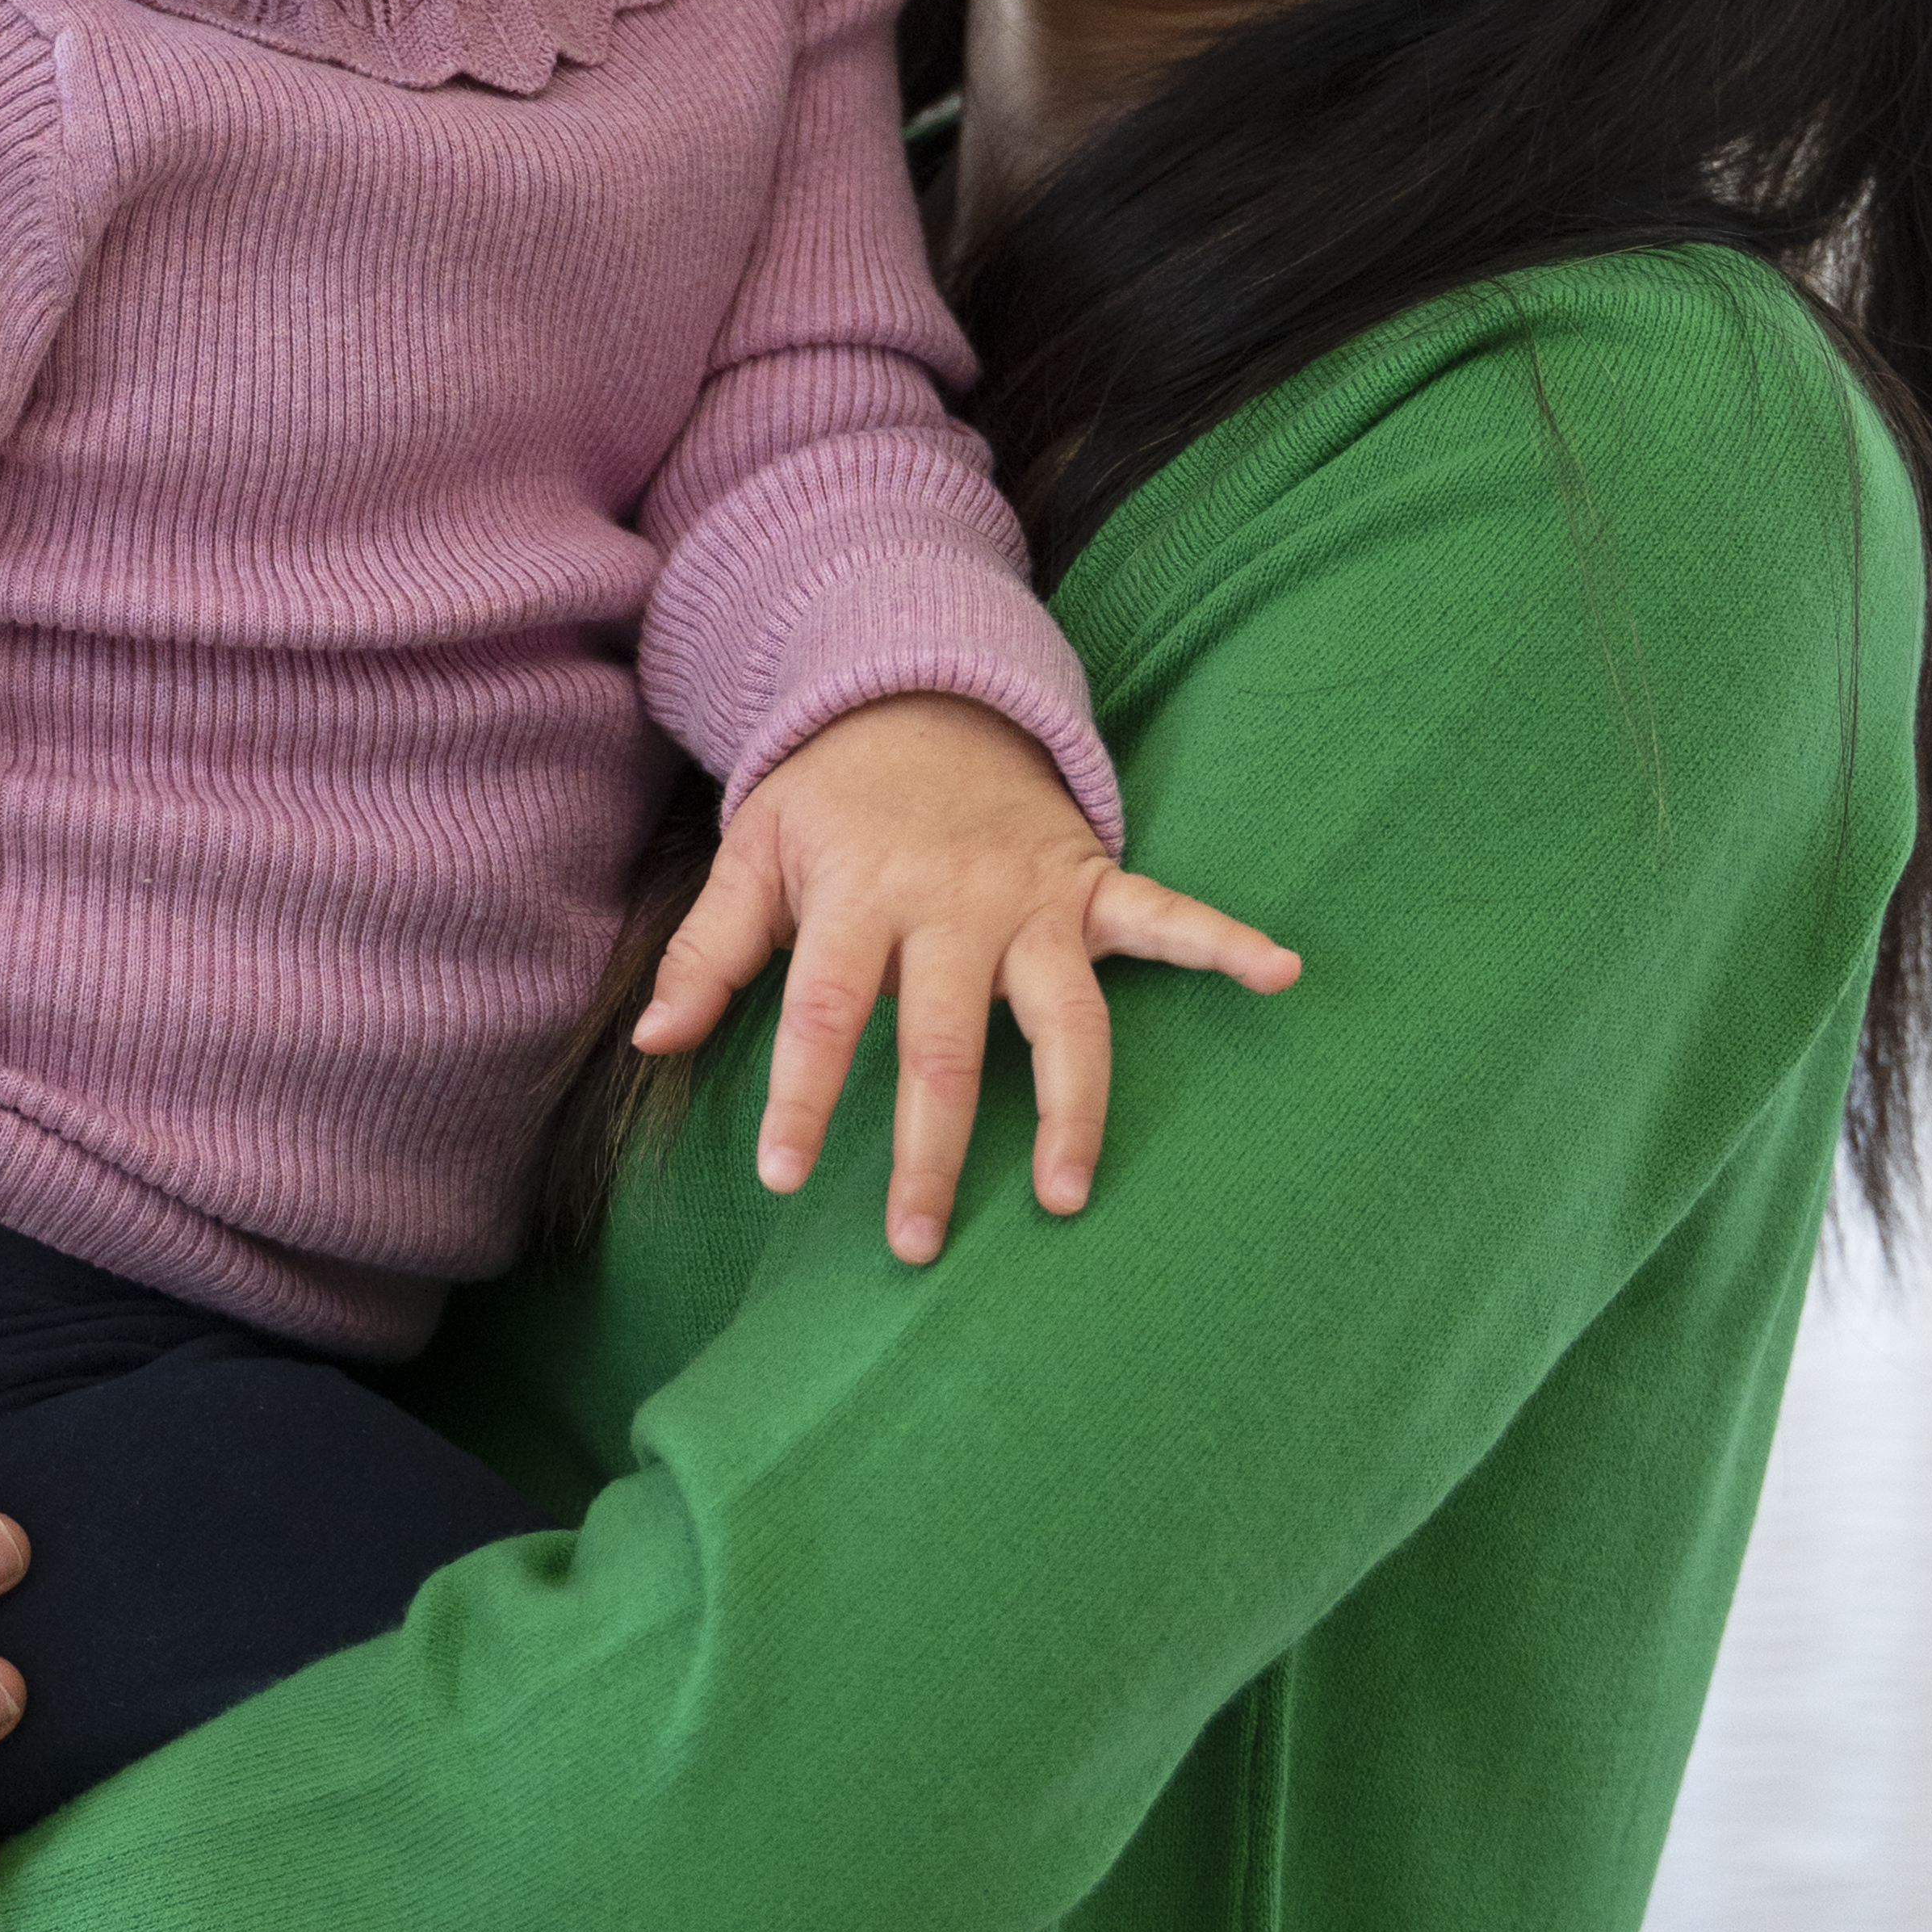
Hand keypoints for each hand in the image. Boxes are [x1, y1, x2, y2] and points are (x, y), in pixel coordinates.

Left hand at [634, 695, 1299, 1264]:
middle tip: (918, 1242)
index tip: (786, 1177)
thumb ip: (710, 947)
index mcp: (863, 898)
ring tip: (1067, 1194)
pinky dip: (1224, 939)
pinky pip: (1166, 912)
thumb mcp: (754, 849)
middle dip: (933, 1147)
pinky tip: (1281, 973)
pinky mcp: (1090, 880)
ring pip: (1061, 1015)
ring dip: (1069, 1106)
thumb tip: (650, 1041)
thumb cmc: (832, 795)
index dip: (806, 1096)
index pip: (828, 1013)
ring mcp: (1033, 896)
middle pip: (946, 1042)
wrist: (920, 689)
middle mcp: (954, 905)